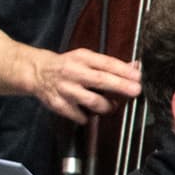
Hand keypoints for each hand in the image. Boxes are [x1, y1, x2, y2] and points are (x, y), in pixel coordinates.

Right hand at [25, 45, 140, 120]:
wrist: (37, 72)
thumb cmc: (67, 65)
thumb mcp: (86, 58)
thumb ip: (110, 64)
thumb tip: (136, 66)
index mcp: (82, 59)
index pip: (106, 63)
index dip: (123, 70)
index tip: (138, 77)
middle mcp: (73, 73)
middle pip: (100, 80)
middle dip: (121, 86)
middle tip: (135, 91)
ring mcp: (65, 89)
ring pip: (92, 101)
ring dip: (107, 106)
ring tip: (112, 105)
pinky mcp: (59, 105)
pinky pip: (80, 116)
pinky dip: (88, 117)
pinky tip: (90, 112)